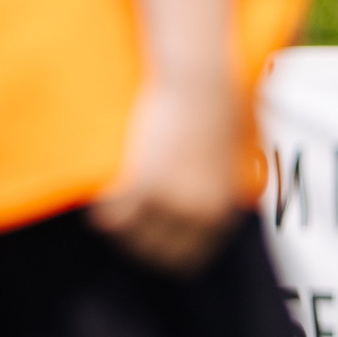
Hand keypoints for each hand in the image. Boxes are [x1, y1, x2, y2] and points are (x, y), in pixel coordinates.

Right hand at [92, 79, 245, 272]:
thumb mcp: (239, 155)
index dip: (168, 252)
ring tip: (110, 217)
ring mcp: (170, 201)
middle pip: (159, 254)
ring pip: (131, 238)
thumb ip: (229, 184)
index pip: (192, 256)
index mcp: (223, 208)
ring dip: (118, 231)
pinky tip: (98, 204)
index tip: (153, 242)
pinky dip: (102, 213)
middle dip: (140, 245)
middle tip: (125, 230)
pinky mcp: (143, 184)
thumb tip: (228, 197)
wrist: (199, 80)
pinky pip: (112, 216)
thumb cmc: (219, 104)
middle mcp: (198, 212)